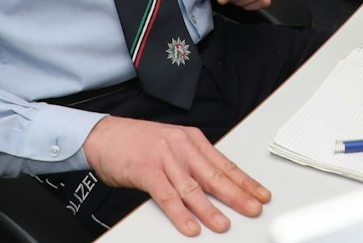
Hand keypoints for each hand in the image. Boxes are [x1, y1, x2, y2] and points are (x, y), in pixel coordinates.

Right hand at [82, 116, 270, 235]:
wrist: (102, 135)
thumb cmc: (136, 143)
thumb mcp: (170, 145)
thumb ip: (191, 162)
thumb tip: (214, 184)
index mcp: (191, 140)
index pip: (225, 164)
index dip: (245, 181)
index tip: (260, 194)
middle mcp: (181, 147)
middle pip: (214, 176)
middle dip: (237, 195)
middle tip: (254, 208)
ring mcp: (164, 158)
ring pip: (193, 188)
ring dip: (210, 209)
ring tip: (223, 224)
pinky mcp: (146, 171)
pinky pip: (167, 196)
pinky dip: (181, 213)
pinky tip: (191, 226)